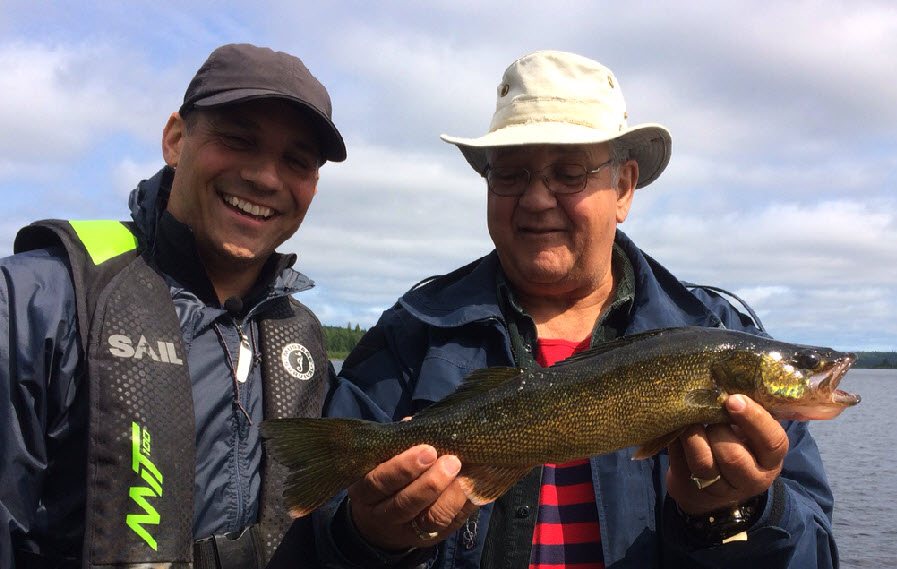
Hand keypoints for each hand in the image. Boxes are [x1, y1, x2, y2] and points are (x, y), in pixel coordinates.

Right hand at [347, 445, 476, 550]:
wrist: (378, 525)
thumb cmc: (382, 479)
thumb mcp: (378, 462)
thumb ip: (396, 444)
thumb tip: (414, 422)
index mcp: (365, 493)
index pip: (380, 482)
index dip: (403, 467)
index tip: (428, 450)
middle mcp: (383, 516)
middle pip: (405, 504)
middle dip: (431, 482)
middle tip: (451, 460)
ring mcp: (407, 531)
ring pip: (430, 519)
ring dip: (451, 495)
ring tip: (465, 473)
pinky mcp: (430, 539)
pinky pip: (450, 525)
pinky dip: (465, 504)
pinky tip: (475, 485)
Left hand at [667, 394, 788, 514]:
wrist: (717, 482)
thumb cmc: (737, 442)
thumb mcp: (751, 431)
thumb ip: (747, 412)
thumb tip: (729, 381)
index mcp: (771, 458)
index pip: (772, 441)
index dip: (753, 419)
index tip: (733, 399)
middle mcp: (751, 477)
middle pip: (732, 455)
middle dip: (716, 429)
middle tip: (708, 412)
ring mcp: (722, 488)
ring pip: (704, 462)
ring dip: (693, 436)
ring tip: (690, 420)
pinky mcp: (696, 488)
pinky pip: (682, 464)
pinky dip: (678, 442)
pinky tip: (677, 428)